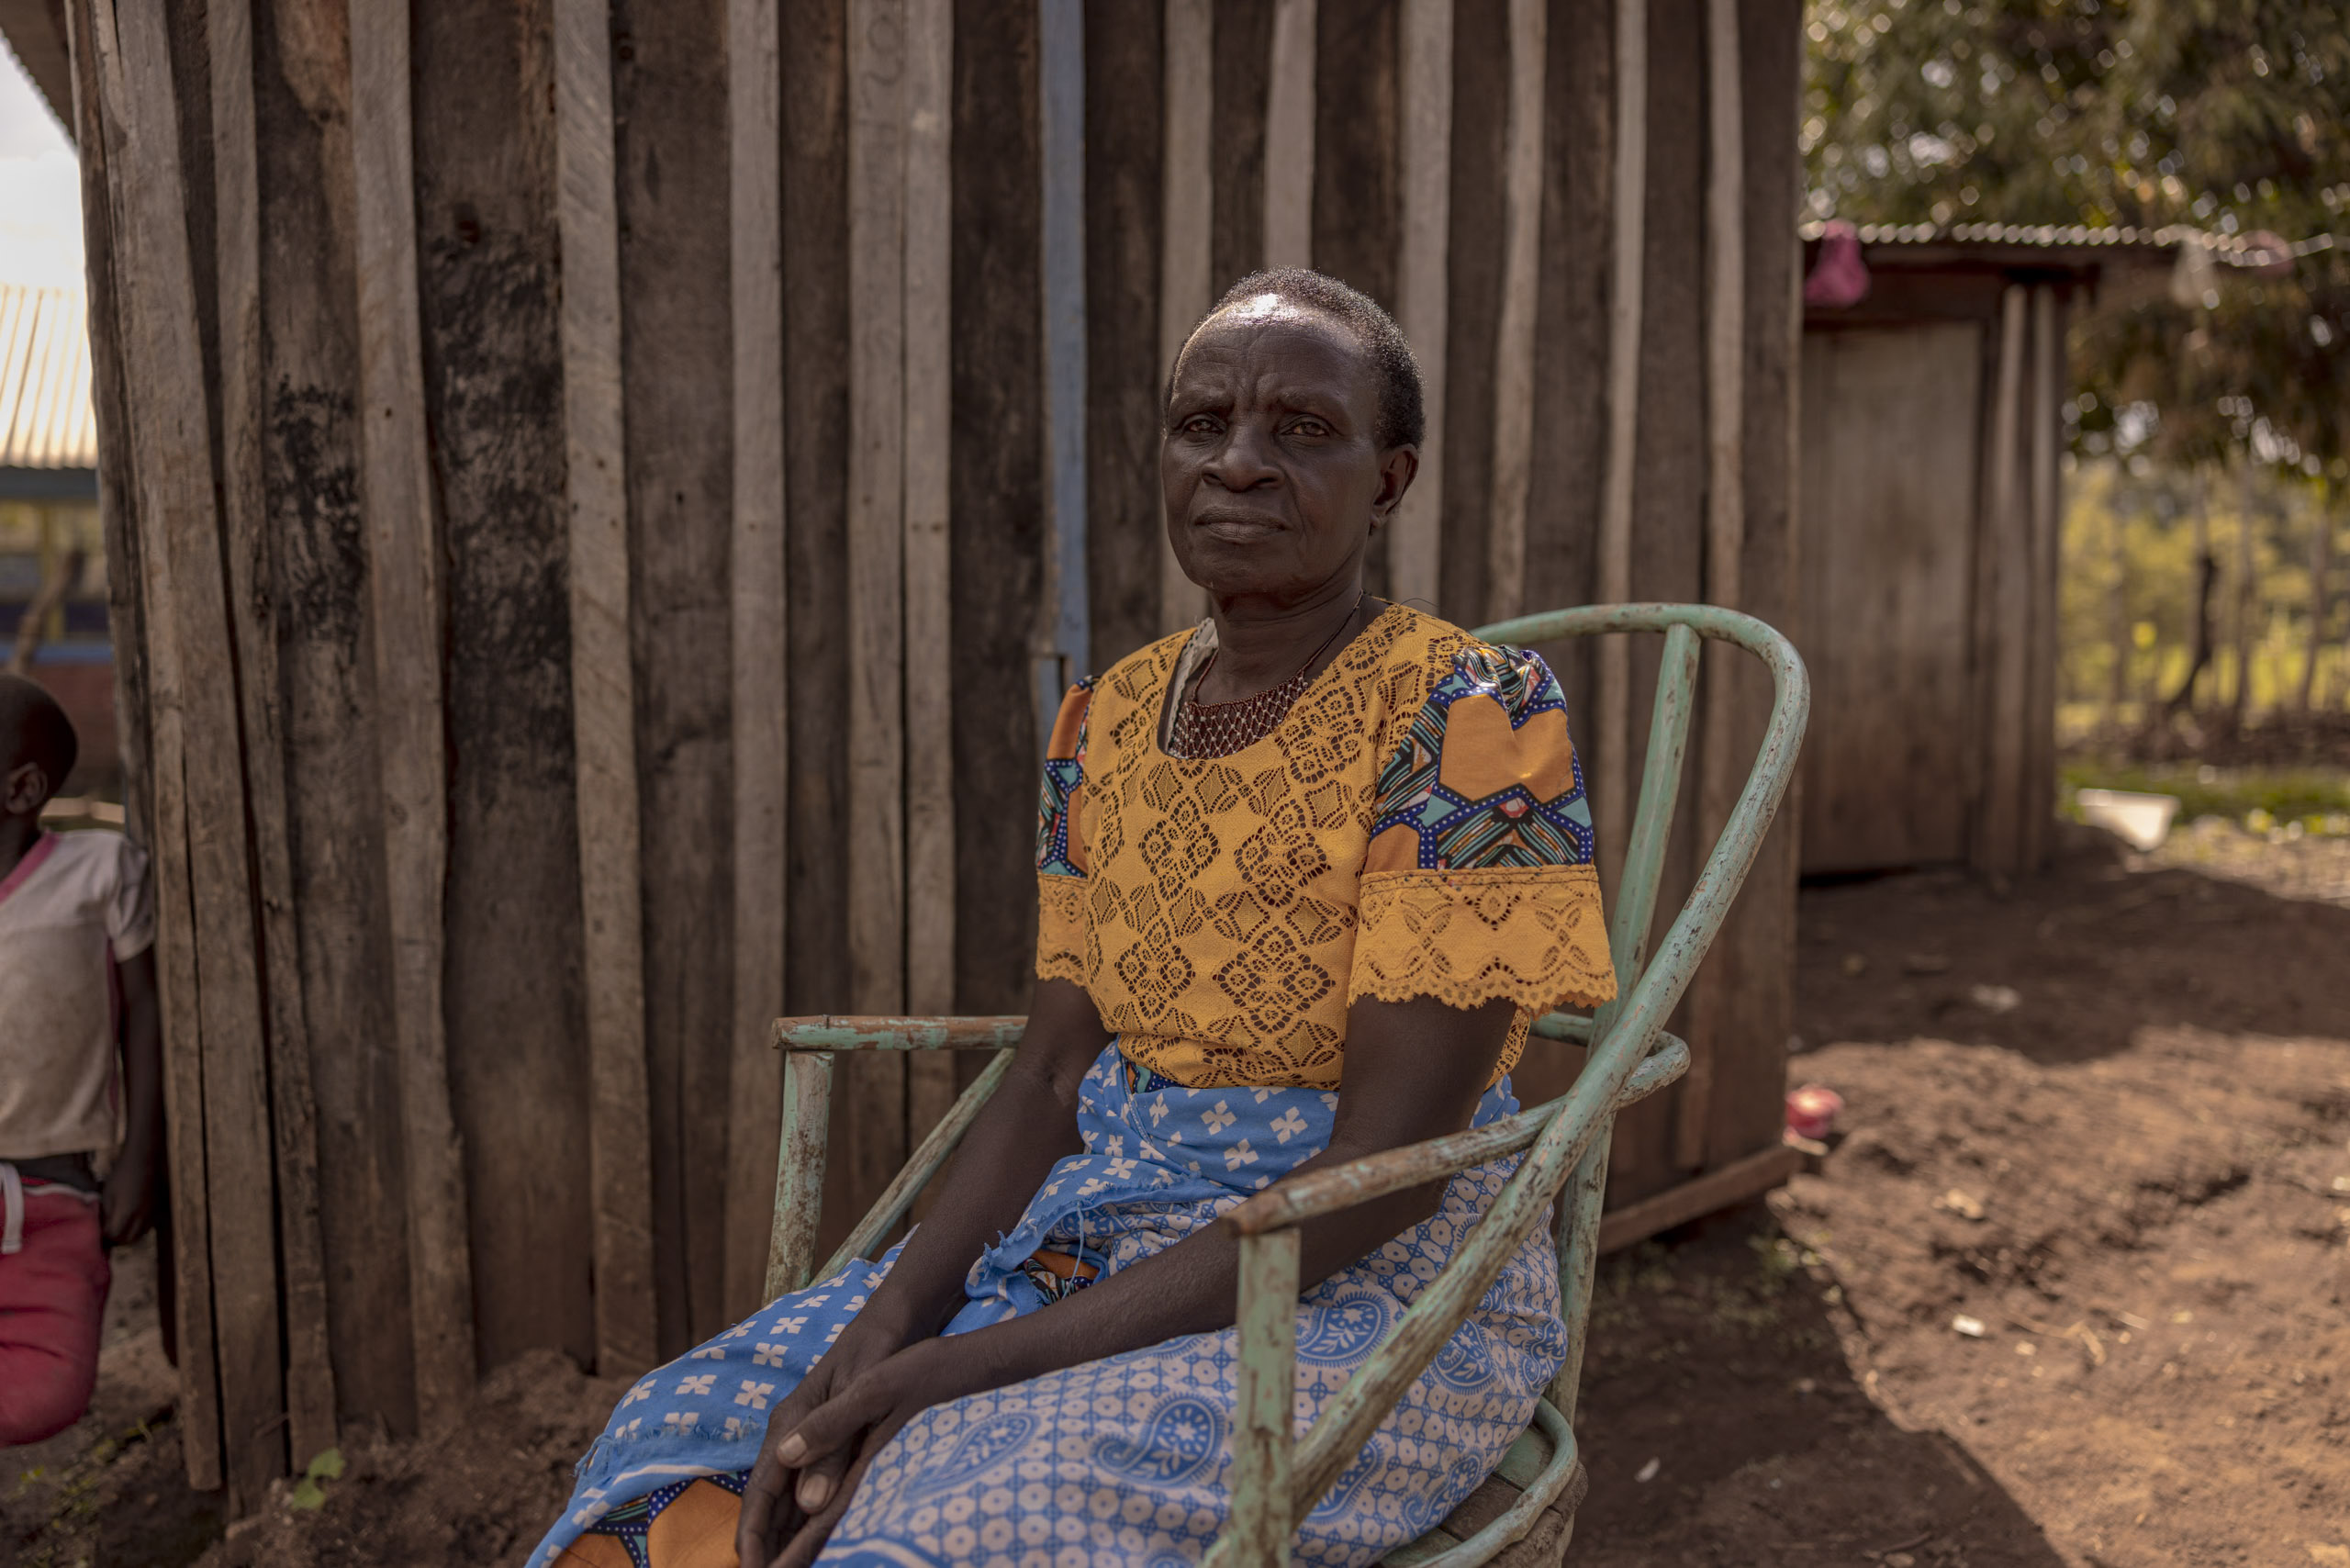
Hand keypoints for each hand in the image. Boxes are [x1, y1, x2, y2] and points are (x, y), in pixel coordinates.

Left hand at [101, 1155, 153, 1244]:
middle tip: (107, 1233)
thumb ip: (105, 1214)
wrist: (144, 1160)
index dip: (104, 1236)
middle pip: (127, 1240)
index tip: (98, 1233)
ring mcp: (151, 1213)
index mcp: (126, 1212)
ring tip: (119, 1228)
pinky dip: (138, 1229)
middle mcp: (141, 1216)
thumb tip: (102, 1228)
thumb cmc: (122, 1174)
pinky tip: (131, 1221)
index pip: (113, 1235)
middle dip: (116, 1240)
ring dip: (127, 1236)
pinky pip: (147, 1227)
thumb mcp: (107, 1194)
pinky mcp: (157, 1210)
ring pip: (139, 1235)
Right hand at [737, 1336, 974, 1567]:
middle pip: (769, 1500)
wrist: (898, 1317)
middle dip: (766, 1543)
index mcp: (790, 1421)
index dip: (754, 1534)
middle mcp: (792, 1431)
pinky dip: (808, 1517)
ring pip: (788, 1497)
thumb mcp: (861, 1393)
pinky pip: (811, 1485)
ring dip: (786, 1535)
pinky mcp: (832, 1437)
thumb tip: (807, 1503)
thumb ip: (834, 1442)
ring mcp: (810, 1434)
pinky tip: (816, 1539)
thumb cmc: (880, 1348)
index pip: (761, 1490)